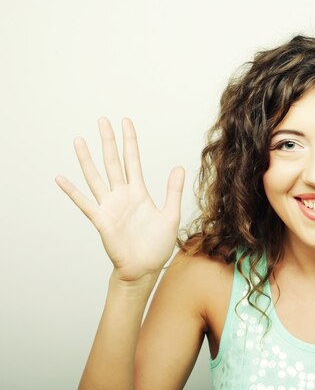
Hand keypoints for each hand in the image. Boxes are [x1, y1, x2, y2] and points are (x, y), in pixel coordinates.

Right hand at [55, 117, 184, 282]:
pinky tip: (60, 178)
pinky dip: (72, 190)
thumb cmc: (157, 245)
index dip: (130, 141)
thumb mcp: (171, 215)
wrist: (145, 268)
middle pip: (113, 162)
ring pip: (96, 177)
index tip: (125, 122)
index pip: (133, 161)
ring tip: (79, 140)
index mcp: (139, 192)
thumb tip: (179, 167)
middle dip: (108, 141)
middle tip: (102, 120)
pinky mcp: (101, 220)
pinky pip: (84, 203)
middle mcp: (122, 195)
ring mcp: (110, 206)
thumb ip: (173, 191)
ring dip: (87, 159)